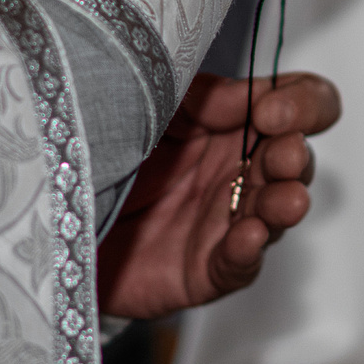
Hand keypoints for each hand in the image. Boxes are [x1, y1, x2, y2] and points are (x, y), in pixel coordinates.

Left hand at [96, 72, 340, 318]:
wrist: (61, 211)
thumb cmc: (110, 150)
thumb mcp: (155, 104)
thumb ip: (204, 96)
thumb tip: (253, 95)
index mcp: (237, 122)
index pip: (301, 103)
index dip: (303, 103)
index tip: (272, 109)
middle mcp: (242, 170)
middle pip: (296, 159)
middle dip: (295, 155)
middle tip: (284, 152)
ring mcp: (229, 219)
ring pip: (279, 211)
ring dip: (287, 203)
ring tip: (286, 200)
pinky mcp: (209, 267)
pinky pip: (240, 262)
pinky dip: (249, 249)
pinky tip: (249, 235)